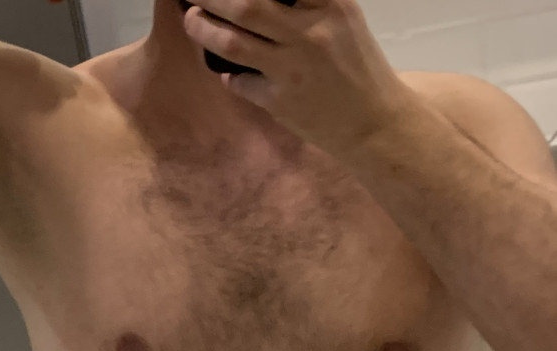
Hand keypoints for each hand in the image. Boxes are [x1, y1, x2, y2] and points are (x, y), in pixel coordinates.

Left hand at [183, 0, 411, 156]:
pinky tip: (228, 72)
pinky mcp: (280, 102)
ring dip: (203, 29)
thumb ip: (310, 3)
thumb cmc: (358, 67)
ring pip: (232, 43)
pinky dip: (229, 76)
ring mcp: (291, 69)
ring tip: (191, 19)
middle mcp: (308, 33)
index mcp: (329, 4)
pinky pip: (240, 83)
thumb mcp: (342, 19)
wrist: (373, 124)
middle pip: (246, 5)